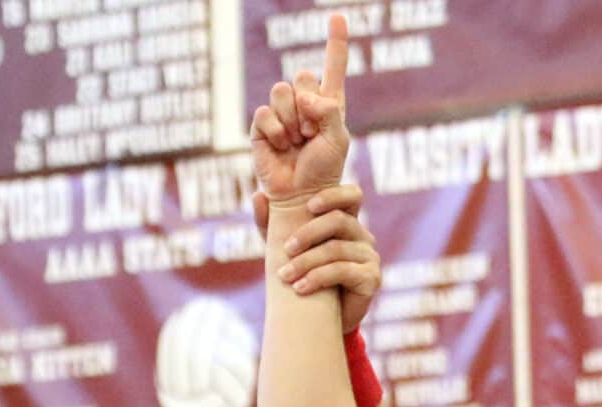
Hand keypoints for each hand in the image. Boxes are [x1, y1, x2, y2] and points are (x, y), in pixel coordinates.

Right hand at [249, 15, 350, 204]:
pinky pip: (264, 113)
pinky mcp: (262, 127)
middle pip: (303, 76)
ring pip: (281, 92)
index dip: (336, 42)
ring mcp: (281, 114)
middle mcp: (304, 104)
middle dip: (308, 105)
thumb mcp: (338, 139)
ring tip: (296, 142)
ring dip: (292, 121)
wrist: (301, 195)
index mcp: (328, 104)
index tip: (339, 16)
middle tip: (310, 134)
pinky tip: (281, 147)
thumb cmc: (323, 171)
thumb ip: (328, 111)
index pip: (333, 67)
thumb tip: (304, 96)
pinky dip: (275, 131)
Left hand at [255, 184, 380, 333]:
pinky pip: (343, 270)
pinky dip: (317, 278)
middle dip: (308, 233)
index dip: (334, 195)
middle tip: (286, 249)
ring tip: (285, 276)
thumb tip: (257, 195)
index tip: (309, 206)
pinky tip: (300, 288)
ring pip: (336, 249)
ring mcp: (370, 256)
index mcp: (346, 222)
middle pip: (338, 220)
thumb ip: (270, 223)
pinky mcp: (372, 278)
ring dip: (306, 262)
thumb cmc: (303, 278)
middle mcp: (362, 236)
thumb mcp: (282, 250)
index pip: (352, 195)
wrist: (320, 324)